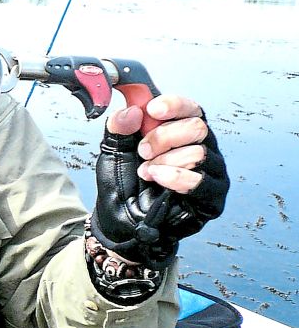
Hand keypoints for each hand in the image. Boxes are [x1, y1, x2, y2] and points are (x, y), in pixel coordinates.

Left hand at [92, 95, 228, 266]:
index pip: (191, 110)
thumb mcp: (114, 153)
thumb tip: (131, 110)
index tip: (152, 110)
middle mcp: (203, 149)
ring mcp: (211, 174)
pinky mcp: (212, 199)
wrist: (120, 222)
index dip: (175, 105)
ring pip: (199, 152)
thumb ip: (119, 129)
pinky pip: (202, 181)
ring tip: (146, 172)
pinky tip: (159, 178)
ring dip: (165, 160)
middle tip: (142, 151)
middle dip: (164, 136)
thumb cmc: (123, 185)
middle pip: (197, 127)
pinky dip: (177, 177)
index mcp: (182, 134)